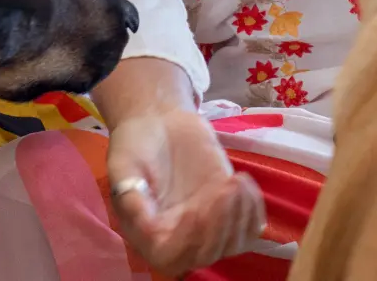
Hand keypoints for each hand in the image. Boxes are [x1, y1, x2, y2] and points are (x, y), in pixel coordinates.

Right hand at [107, 108, 265, 273]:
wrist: (159, 122)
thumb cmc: (135, 143)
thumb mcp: (123, 165)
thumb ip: (129, 195)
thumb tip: (145, 224)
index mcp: (148, 234)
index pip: (170, 255)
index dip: (187, 240)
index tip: (195, 209)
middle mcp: (178, 238)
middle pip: (206, 253)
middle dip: (219, 225)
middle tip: (223, 188)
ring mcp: (206, 225)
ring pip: (232, 245)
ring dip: (240, 218)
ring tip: (236, 182)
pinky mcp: (227, 209)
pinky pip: (249, 227)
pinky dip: (253, 211)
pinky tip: (244, 182)